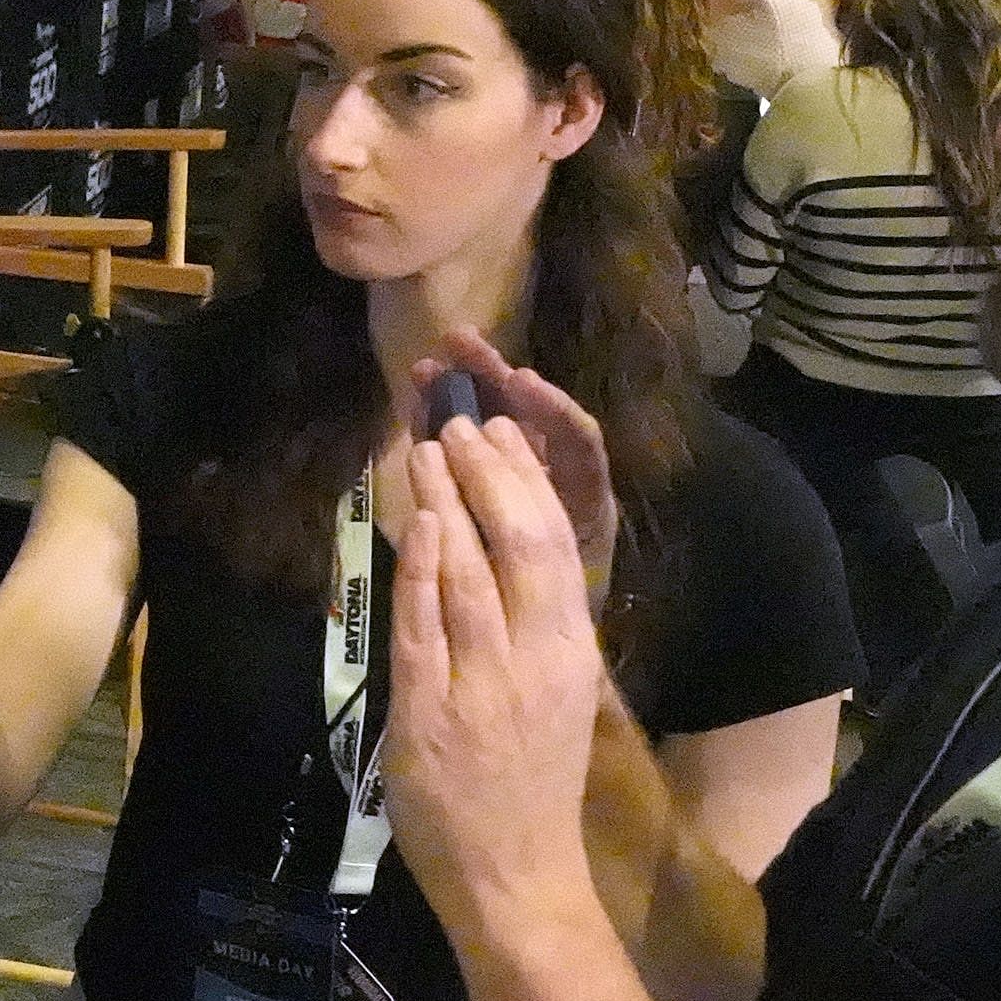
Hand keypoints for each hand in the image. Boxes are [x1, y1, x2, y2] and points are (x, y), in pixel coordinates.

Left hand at [383, 424, 607, 925]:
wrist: (517, 872)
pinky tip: (415, 524)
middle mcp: (536, 657)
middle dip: (487, 474)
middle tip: (458, 420)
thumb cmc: (531, 784)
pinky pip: (424, 625)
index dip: (528, 481)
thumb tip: (502, 554)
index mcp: (573, 651)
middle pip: (519, 543)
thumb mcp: (554, 694)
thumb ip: (533, 628)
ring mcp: (484, 682)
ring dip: (444, 503)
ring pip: (468, 571)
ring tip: (424, 448)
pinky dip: (420, 569)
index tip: (503, 430)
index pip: (556, 545)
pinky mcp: (432, 710)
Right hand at [416, 329, 616, 603]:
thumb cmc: (553, 625)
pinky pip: (465, 454)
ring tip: (424, 367)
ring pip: (493, 429)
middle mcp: (551, 484)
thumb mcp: (560, 591)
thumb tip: (505, 499)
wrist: (541, 658)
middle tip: (455, 342)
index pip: (579, 444)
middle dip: (494, 378)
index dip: (552, 410)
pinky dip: (441, 429)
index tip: (517, 381)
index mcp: (584, 504)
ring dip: (462, 394)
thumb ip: (536, 544)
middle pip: (530, 419)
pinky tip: (416, 403)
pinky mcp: (482, 497)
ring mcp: (514, 485)